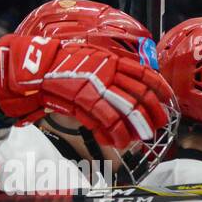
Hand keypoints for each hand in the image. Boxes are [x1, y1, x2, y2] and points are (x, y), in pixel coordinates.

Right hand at [0, 34, 173, 149]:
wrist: (34, 67)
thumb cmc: (62, 65)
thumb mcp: (92, 59)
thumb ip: (112, 71)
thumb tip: (131, 85)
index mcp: (112, 61)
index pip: (145, 74)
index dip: (160, 90)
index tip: (167, 101)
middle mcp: (108, 73)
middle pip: (140, 95)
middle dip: (153, 114)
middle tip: (158, 126)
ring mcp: (96, 87)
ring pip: (127, 110)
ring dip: (138, 127)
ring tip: (143, 138)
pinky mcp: (83, 101)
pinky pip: (106, 121)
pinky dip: (115, 134)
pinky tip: (119, 142)